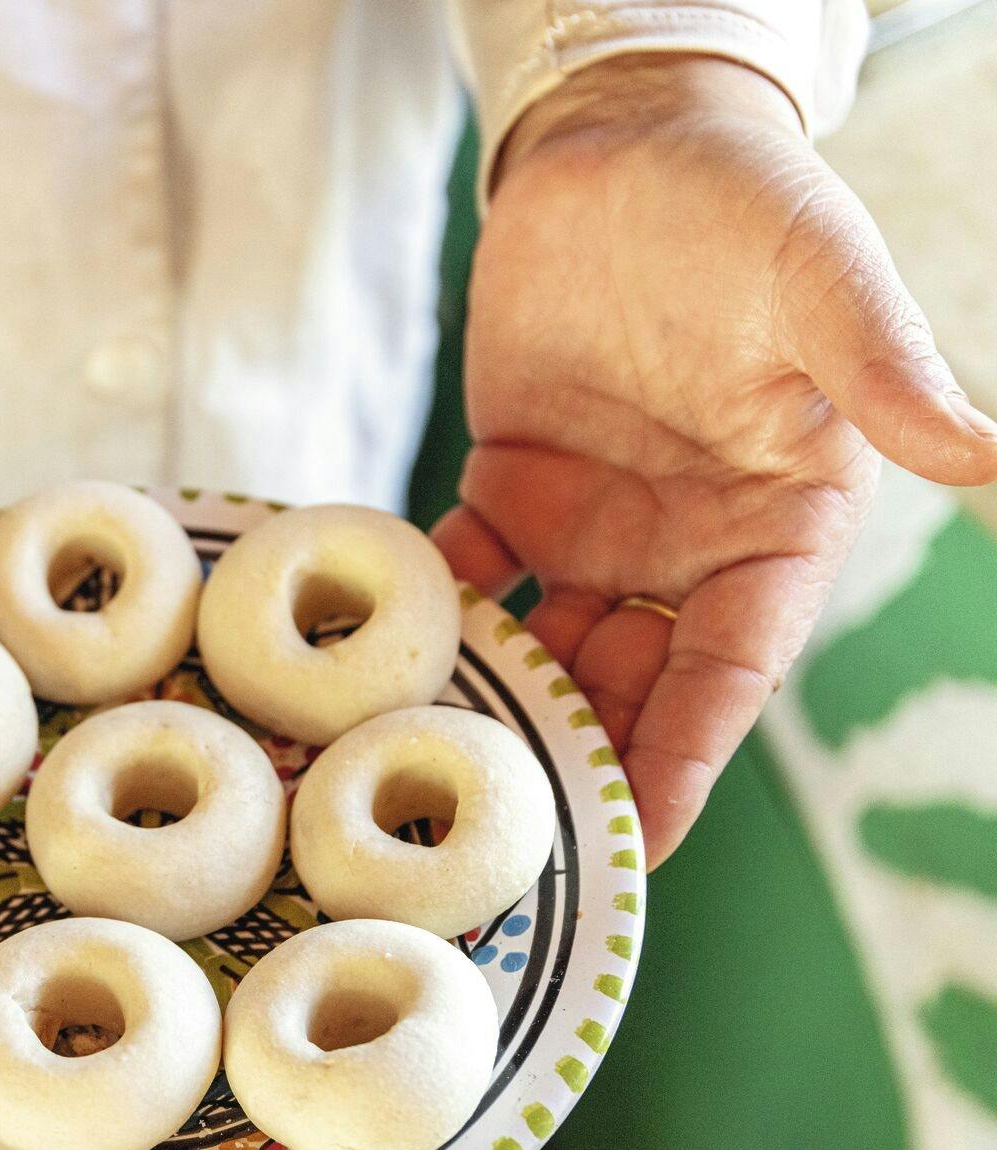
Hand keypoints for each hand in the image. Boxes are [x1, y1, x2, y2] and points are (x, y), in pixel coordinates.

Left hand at [435, 54, 996, 865]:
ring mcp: (593, 524)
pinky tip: (380, 666)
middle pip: (633, 682)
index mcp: (779, 524)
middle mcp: (686, 544)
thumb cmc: (748, 204)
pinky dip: (431, 619)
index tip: (646, 838)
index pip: (734, 666)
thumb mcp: (823, 285)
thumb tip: (988, 456)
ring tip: (436, 779)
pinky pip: (468, 574)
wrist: (630, 142)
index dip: (690, 753)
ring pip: (548, 647)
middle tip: (516, 841)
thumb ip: (884, 376)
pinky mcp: (509, 486)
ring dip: (503, 708)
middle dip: (585, 760)